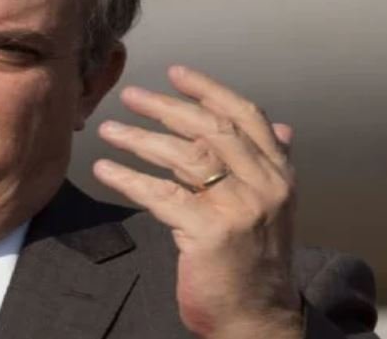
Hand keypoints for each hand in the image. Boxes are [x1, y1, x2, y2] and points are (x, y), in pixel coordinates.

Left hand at [92, 65, 301, 338]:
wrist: (257, 317)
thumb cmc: (255, 261)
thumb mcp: (274, 208)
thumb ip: (271, 166)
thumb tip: (282, 128)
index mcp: (279, 174)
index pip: (246, 116)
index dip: (209, 89)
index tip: (176, 72)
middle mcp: (264, 185)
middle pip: (210, 129)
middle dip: (166, 107)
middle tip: (129, 95)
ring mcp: (238, 207)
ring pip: (183, 156)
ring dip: (139, 138)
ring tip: (106, 130)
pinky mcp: (209, 231)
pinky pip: (160, 194)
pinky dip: (128, 177)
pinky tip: (104, 169)